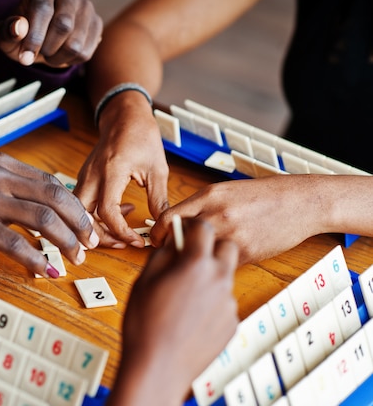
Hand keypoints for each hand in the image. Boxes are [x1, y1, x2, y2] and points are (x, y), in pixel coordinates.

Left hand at [0, 0, 101, 66]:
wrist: (41, 30)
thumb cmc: (23, 29)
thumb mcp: (6, 31)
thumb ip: (7, 30)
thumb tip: (18, 29)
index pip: (43, 9)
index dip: (34, 37)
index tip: (25, 59)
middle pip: (63, 26)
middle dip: (46, 49)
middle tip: (38, 51)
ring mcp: (86, 7)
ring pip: (75, 44)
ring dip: (57, 58)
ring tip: (48, 53)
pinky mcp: (96, 24)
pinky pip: (84, 53)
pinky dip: (69, 61)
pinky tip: (61, 54)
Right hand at [0, 153, 99, 277]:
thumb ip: (11, 190)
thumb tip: (45, 213)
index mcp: (3, 164)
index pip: (52, 183)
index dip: (75, 207)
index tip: (86, 227)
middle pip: (55, 197)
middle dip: (79, 223)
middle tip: (91, 244)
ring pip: (42, 218)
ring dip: (65, 242)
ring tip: (75, 259)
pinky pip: (15, 243)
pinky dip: (36, 260)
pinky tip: (46, 272)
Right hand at [74, 99, 168, 246]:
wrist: (124, 116)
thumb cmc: (141, 135)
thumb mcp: (157, 168)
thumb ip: (158, 199)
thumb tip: (161, 224)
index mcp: (111, 170)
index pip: (107, 211)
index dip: (121, 231)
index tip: (136, 240)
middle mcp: (92, 175)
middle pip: (83, 217)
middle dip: (101, 236)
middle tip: (123, 244)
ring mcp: (85, 176)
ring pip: (79, 213)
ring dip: (98, 228)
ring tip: (122, 232)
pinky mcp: (84, 178)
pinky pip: (84, 204)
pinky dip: (98, 216)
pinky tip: (121, 211)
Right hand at [108, 218, 238, 404]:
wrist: (158, 367)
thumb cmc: (145, 324)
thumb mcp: (145, 280)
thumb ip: (163, 254)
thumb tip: (173, 242)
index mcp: (196, 264)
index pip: (203, 228)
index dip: (191, 225)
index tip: (184, 230)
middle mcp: (219, 279)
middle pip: (227, 246)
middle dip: (211, 246)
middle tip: (191, 256)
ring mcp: (228, 303)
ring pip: (225, 276)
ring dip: (210, 275)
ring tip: (184, 294)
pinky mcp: (231, 323)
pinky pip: (224, 302)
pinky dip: (211, 302)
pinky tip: (190, 316)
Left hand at [151, 176, 323, 264]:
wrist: (300, 202)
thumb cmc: (262, 196)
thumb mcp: (225, 191)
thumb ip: (199, 206)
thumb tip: (175, 226)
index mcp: (208, 196)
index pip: (168, 218)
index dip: (157, 234)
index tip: (156, 241)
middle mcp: (216, 214)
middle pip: (177, 239)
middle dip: (171, 250)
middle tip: (172, 256)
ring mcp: (231, 234)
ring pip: (198, 255)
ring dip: (193, 260)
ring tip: (195, 262)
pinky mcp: (246, 252)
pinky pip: (220, 264)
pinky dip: (216, 266)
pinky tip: (220, 263)